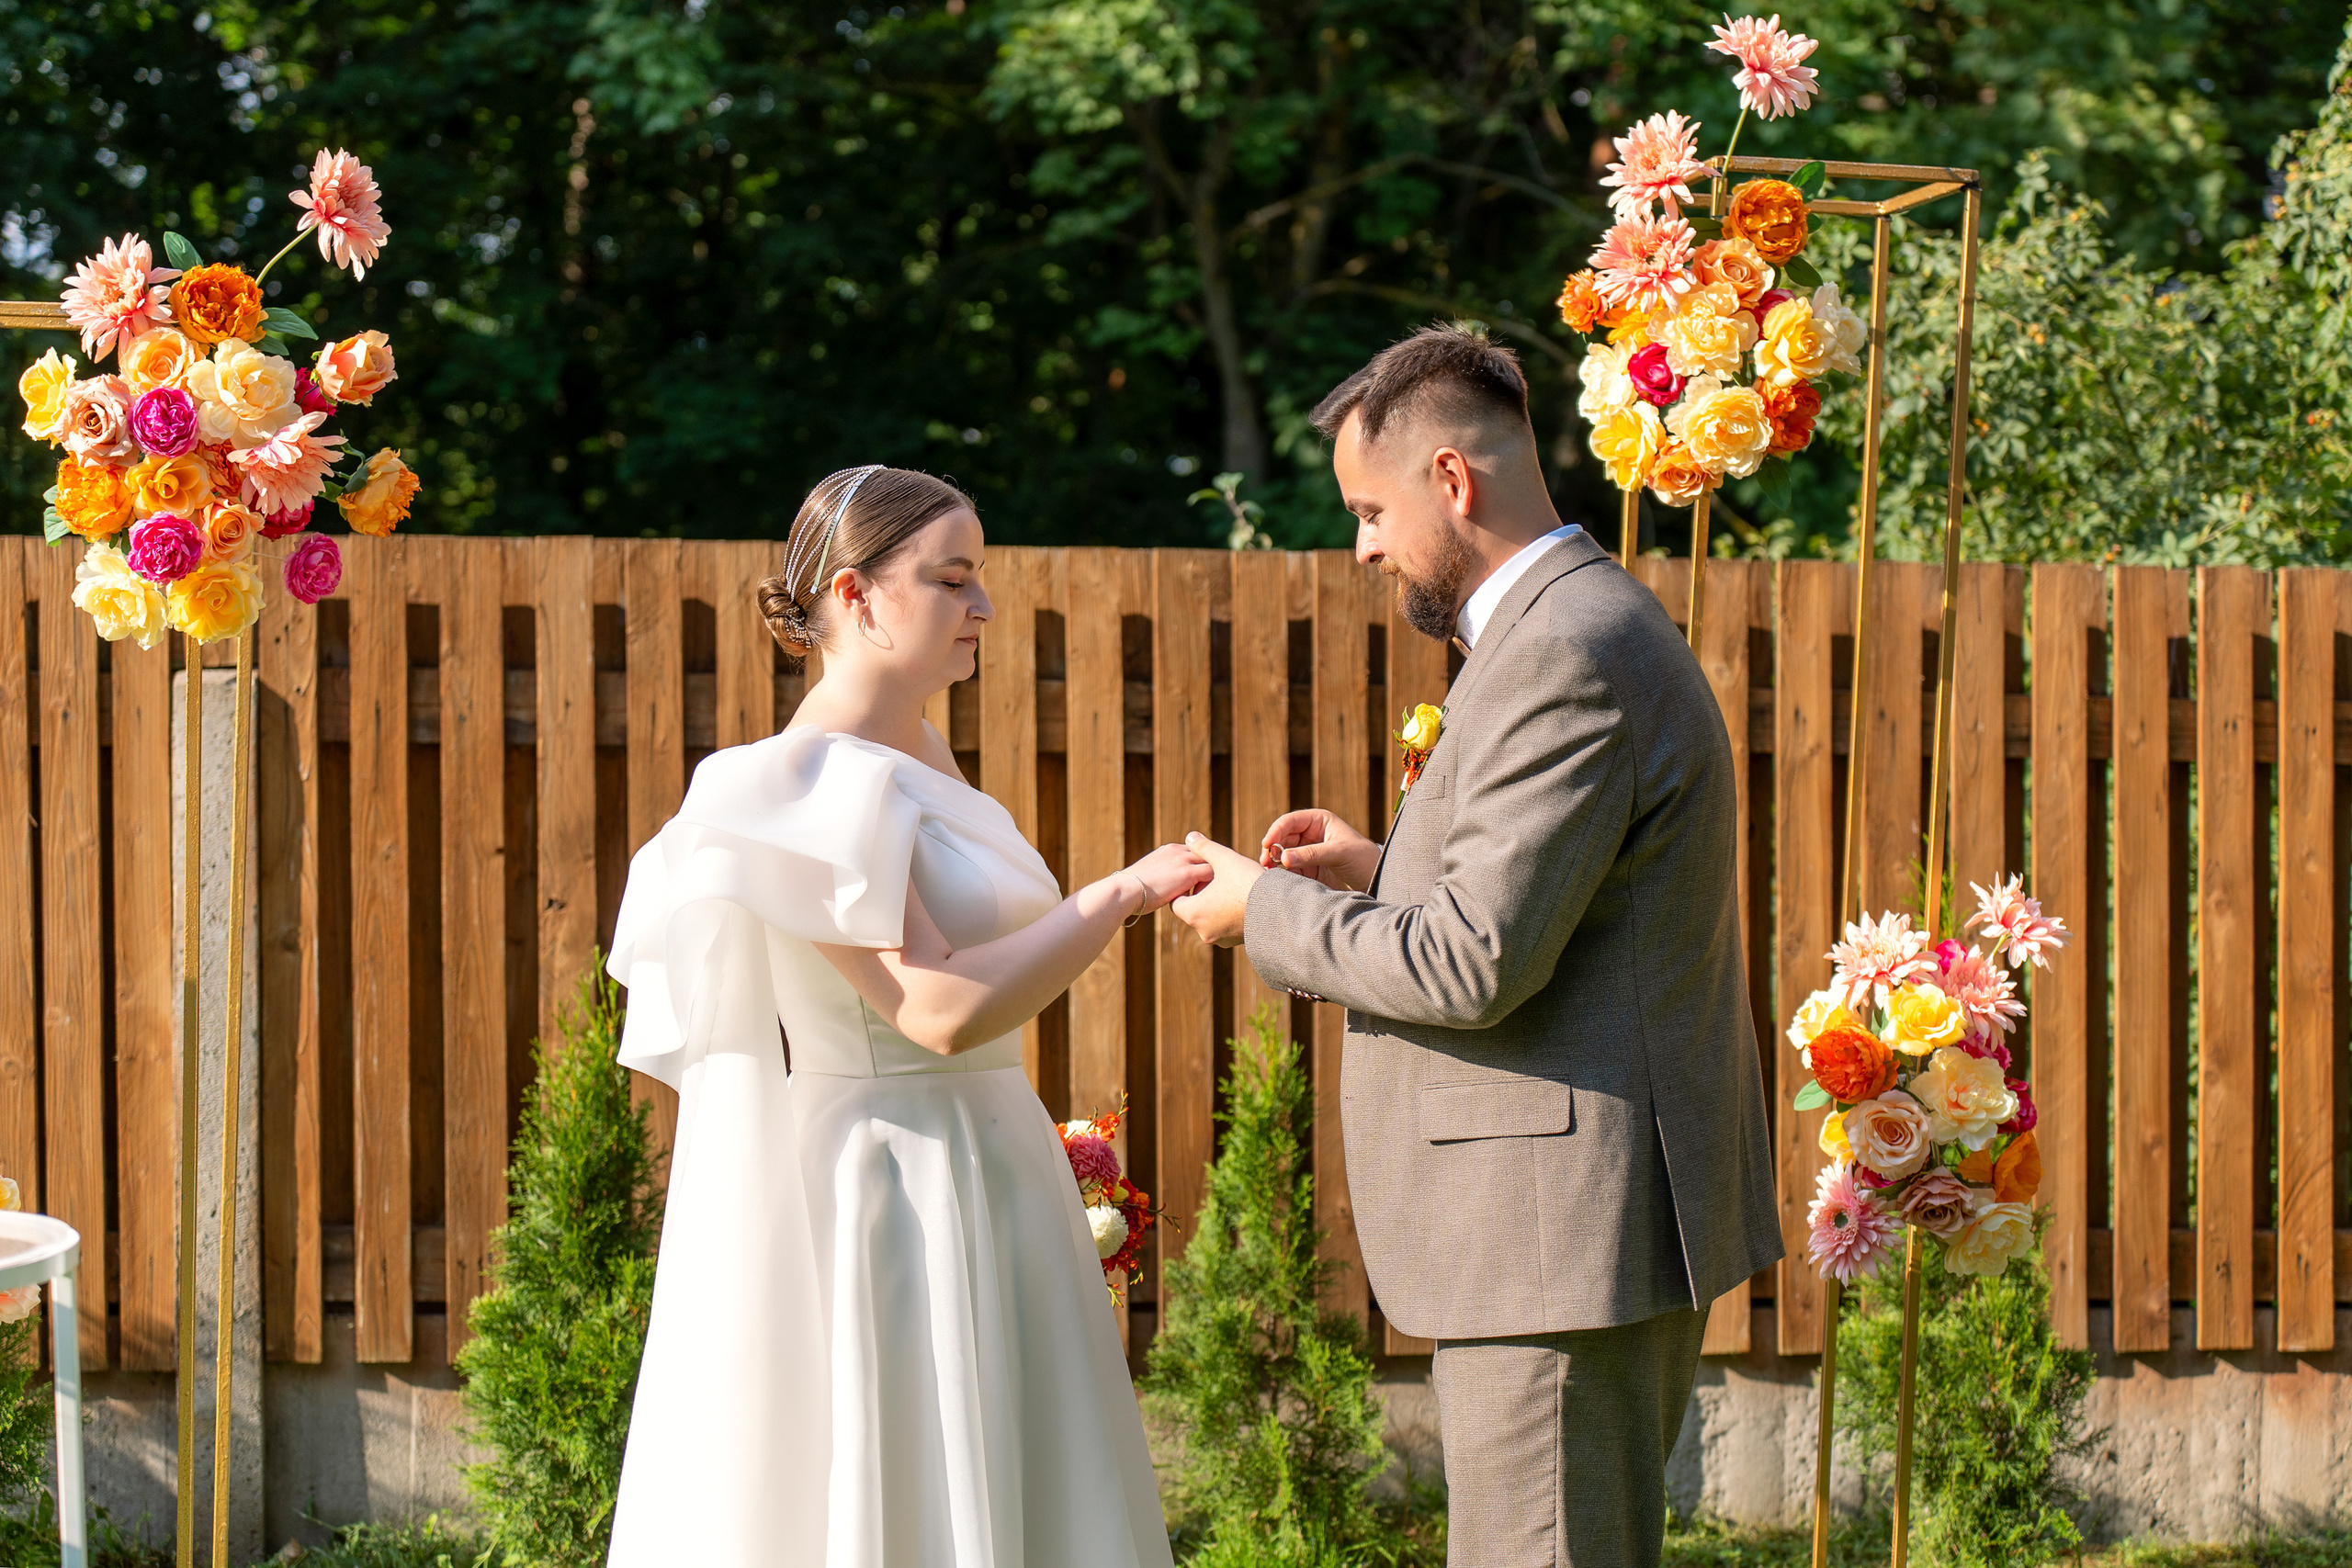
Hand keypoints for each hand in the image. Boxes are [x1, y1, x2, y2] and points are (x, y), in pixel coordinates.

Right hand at [1118, 842, 1213, 915]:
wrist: (1125, 890)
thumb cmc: (1130, 890)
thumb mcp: (1147, 877)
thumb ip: (1159, 878)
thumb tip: (1160, 890)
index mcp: (1168, 850)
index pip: (1194, 852)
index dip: (1201, 865)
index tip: (1204, 880)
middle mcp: (1178, 851)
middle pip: (1206, 854)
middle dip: (1213, 868)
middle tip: (1219, 886)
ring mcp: (1184, 860)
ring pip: (1213, 862)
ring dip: (1216, 877)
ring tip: (1218, 893)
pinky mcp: (1188, 873)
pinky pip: (1212, 874)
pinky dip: (1215, 884)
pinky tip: (1213, 898)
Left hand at [1169, 833, 1263, 946]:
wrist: (1281, 907)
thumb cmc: (1248, 882)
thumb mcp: (1224, 859)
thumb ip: (1204, 848)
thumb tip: (1190, 836)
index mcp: (1193, 914)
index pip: (1177, 902)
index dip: (1188, 886)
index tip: (1200, 875)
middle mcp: (1203, 931)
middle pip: (1195, 910)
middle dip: (1204, 894)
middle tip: (1218, 879)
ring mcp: (1222, 940)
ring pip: (1212, 919)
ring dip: (1218, 905)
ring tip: (1233, 888)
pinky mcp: (1239, 942)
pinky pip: (1228, 926)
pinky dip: (1231, 915)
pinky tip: (1245, 899)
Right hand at [1259, 808, 1379, 892]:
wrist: (1376, 880)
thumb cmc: (1363, 859)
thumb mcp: (1339, 853)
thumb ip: (1312, 854)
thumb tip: (1283, 858)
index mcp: (1319, 821)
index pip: (1291, 821)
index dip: (1276, 831)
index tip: (1267, 844)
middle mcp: (1311, 834)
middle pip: (1283, 838)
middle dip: (1272, 848)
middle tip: (1265, 862)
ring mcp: (1308, 852)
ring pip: (1283, 854)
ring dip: (1274, 861)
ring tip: (1269, 872)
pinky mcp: (1308, 869)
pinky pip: (1290, 869)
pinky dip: (1282, 873)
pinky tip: (1278, 879)